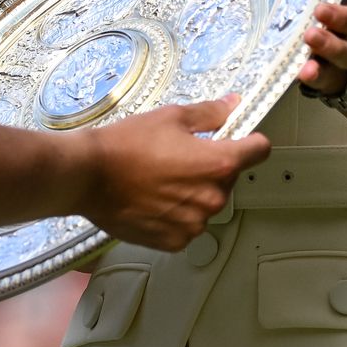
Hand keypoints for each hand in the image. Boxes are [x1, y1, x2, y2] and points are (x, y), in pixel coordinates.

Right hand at [77, 95, 269, 251]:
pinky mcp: (175, 240)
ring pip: (206, 203)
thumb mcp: (171, 118)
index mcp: (219, 163)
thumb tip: (233, 106)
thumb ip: (210, 114)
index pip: (259, 150)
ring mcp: (195, 223)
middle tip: (179, 157)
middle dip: (211, 167)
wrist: (88, 176)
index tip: (238, 139)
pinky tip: (153, 200)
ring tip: (160, 179)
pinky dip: (176, 214)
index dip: (250, 141)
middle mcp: (213, 198)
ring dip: (193, 192)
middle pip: (228, 178)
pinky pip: (187, 224)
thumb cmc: (126, 144)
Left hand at [298, 0, 346, 97]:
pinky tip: (297, 81)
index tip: (321, 9)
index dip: (340, 17)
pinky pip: (312, 88)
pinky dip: (306, 85)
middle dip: (329, 45)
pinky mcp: (316, 85)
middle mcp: (346, 51)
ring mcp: (331, 71)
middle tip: (310, 35)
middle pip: (343, 52)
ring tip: (305, 71)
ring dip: (317, 71)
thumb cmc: (343, 20)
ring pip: (328, 74)